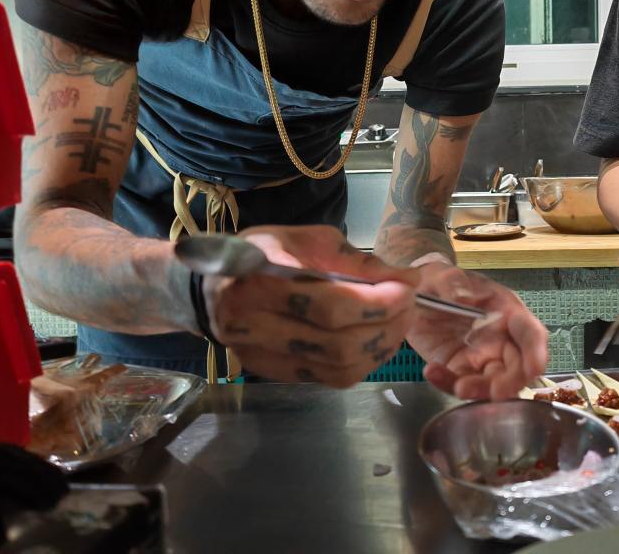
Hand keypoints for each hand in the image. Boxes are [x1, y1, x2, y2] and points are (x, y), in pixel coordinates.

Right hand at [204, 225, 419, 385]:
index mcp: (259, 280)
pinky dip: (362, 364)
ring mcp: (260, 356)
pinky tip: (377, 343)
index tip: (407, 287)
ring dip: (380, 349)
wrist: (208, 288)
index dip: (377, 302)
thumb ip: (354, 261)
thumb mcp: (305, 239)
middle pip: (336, 342)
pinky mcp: (271, 374)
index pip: (329, 304)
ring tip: (400, 324)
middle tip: (411, 306)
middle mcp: (254, 324)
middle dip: (386, 326)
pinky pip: (328, 380)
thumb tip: (404, 278)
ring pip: (336, 368)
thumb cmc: (261, 253)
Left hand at [405, 263, 548, 399]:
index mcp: (506, 312)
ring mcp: (482, 357)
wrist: (416, 297)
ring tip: (459, 387)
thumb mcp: (443, 274)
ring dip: (480, 391)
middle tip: (494, 392)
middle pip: (517, 367)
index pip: (530, 333)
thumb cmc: (439, 281)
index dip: (536, 351)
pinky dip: (447, 384)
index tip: (535, 368)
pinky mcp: (460, 370)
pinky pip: (460, 384)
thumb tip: (462, 296)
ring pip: (492, 383)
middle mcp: (501, 339)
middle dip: (510, 383)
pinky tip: (431, 372)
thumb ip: (452, 282)